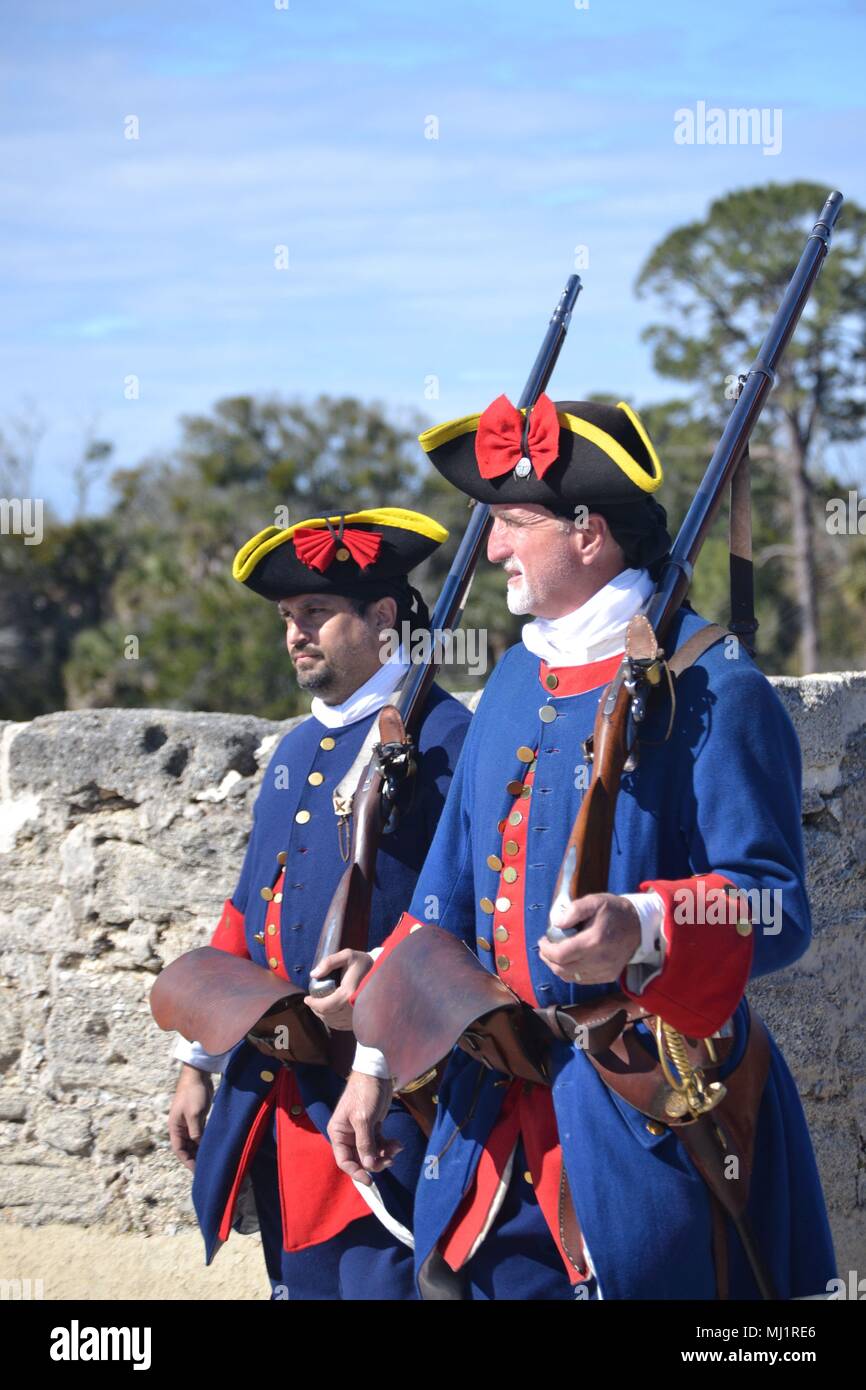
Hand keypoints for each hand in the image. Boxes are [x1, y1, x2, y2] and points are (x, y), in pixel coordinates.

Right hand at [168, 1064, 213, 1171]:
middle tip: (206, 1168)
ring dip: (199, 1150)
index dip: (187, 1161)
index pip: (179, 1150)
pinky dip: (203, 1141)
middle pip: (185, 1148)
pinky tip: (212, 1147)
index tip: (197, 1171)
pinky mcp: (197, 1118)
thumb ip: (195, 1131)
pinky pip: (199, 1134)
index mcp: (175, 1128)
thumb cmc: (192, 1093)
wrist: (197, 1075)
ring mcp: (188, 1123)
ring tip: (210, 1160)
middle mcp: (180, 1127)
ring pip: (193, 1142)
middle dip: (194, 1158)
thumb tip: (199, 1146)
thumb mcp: (194, 1114)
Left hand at [305, 949, 374, 1029]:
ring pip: (333, 1022)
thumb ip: (329, 962)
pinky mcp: (360, 1019)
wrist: (383, 974)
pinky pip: (342, 1025)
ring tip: (318, 1006)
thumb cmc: (364, 963)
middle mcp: (353, 1008)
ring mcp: (357, 1016)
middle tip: (311, 1001)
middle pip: (327, 1015)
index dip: (312, 1004)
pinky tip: (329, 1013)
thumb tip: (313, 974)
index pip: (324, 1006)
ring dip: (322, 1015)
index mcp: (348, 993)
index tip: (306, 998)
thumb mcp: (347, 955)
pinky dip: (332, 1020)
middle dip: (316, 1009)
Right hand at [327, 1071, 400, 1185]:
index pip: (344, 1160)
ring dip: (384, 1154)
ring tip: (397, 1148)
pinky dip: (388, 1146)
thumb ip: (365, 1144)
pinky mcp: (373, 1127)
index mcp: (339, 1133)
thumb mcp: (364, 1119)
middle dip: (375, 1162)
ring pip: (372, 1153)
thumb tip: (369, 1166)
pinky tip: (398, 1143)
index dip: (356, 1172)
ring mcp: (361, 1132)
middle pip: (360, 1159)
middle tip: (390, 1161)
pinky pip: (379, 1144)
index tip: (370, 1181)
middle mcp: (348, 1135)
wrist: (377, 1072)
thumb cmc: (365, 1093)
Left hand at [539, 892, 640, 984]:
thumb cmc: (614, 911)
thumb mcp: (594, 901)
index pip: (560, 954)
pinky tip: (569, 960)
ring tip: (554, 954)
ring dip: (557, 967)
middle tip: (545, 947)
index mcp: (594, 940)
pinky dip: (571, 972)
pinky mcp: (608, 976)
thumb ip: (573, 910)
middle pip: (562, 969)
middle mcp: (600, 960)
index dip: (546, 950)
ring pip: (570, 977)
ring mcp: (605, 971)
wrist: (639, 925)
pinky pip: (582, 979)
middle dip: (548, 959)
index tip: (542, 940)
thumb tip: (556, 924)